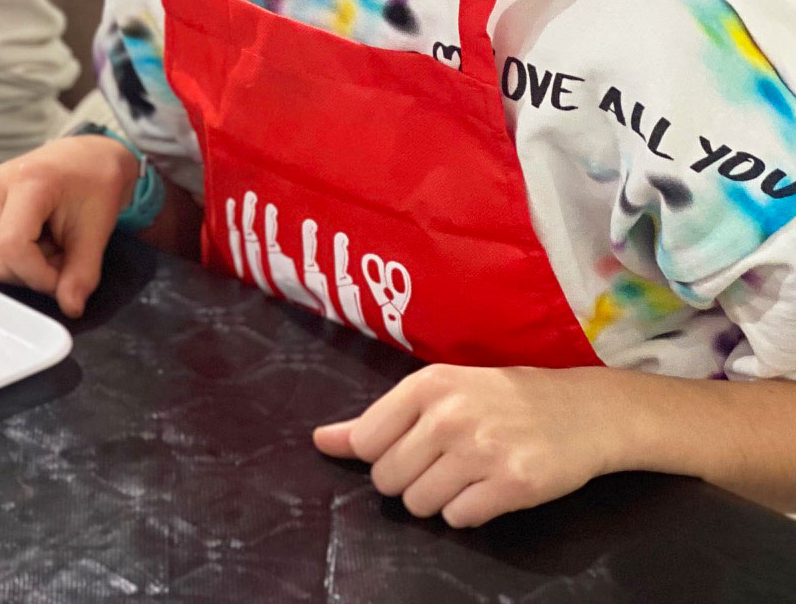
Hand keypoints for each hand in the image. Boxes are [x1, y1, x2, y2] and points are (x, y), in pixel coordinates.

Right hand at [0, 135, 134, 316]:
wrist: (81, 158)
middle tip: (59, 253)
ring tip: (43, 243)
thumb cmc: (93, 187)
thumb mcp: (98, 230)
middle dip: (32, 274)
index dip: (38, 276)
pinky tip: (25, 238)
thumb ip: (83, 273)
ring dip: (18, 268)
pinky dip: (4, 259)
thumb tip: (70, 308)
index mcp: (27, 181)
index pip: (11, 247)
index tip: (64, 275)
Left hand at [313, 364, 623, 526]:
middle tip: (441, 464)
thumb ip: (376, 420)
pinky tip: (489, 488)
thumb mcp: (438, 392)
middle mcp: (450, 416)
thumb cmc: (502, 399)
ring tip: (466, 475)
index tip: (408, 447)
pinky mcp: (513, 484)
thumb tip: (321, 441)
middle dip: (407, 481)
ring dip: (437, 499)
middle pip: (387, 480)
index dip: (381, 455)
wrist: (585, 410)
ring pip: (419, 504)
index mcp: (427, 385)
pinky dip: (468, 512)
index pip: (366, 442)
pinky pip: (458, 519)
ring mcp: (482, 450)